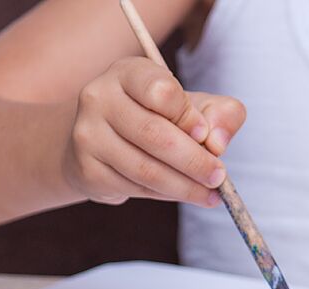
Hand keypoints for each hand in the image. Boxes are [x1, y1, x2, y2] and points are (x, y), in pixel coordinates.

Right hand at [63, 56, 245, 206]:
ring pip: (145, 169)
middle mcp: (99, 98)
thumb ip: (221, 114)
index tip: (207, 136)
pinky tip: (183, 194)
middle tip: (219, 177)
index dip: (188, 117)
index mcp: (128, 72)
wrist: (107, 142)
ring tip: (211, 194)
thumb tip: (218, 143)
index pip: (160, 91)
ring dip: (184, 186)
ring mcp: (88, 135)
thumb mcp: (193, 106)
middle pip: (153, 134)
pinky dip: (165, 195)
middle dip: (194, 161)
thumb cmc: (159, 117)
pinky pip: (134, 188)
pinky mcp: (87, 170)